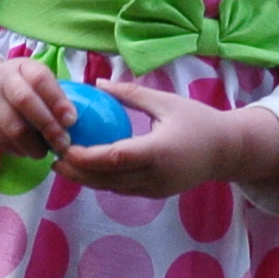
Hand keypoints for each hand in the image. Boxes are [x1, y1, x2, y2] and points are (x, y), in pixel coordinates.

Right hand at [0, 54, 72, 162]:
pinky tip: (30, 151)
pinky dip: (21, 150)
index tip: (72, 120)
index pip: (41, 79)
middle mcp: (4, 80)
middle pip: (25, 101)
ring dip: (34, 144)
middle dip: (48, 125)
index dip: (57, 100)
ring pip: (13, 127)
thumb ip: (56, 96)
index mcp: (24, 67)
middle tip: (64, 144)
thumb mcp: (36, 83)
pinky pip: (4, 142)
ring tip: (46, 152)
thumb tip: (87, 120)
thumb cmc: (23, 89)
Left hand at [61, 81, 278, 200]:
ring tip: (62, 164)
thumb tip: (98, 83)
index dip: (85, 157)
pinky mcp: (155, 194)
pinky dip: (102, 180)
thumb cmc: (198, 121)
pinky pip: (122, 189)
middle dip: (76, 171)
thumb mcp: (165, 102)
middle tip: (52, 156)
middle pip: (106, 178)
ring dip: (85, 178)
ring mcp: (155, 188)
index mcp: (158, 151)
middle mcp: (155, 175)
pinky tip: (86, 169)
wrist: (226, 151)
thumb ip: (131, 95)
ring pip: (111, 188)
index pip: (114, 158)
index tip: (63, 147)